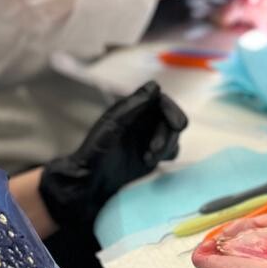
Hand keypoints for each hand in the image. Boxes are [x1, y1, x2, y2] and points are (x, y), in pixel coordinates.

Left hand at [38, 82, 187, 228]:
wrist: (91, 181)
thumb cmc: (96, 150)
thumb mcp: (111, 125)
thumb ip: (131, 106)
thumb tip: (155, 86)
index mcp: (132, 108)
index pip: (160, 100)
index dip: (170, 108)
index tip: (176, 124)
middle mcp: (143, 120)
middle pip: (170, 117)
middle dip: (168, 132)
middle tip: (157, 148)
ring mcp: (149, 137)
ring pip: (172, 134)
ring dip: (166, 145)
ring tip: (148, 158)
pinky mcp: (153, 153)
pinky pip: (171, 149)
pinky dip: (166, 154)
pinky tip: (149, 162)